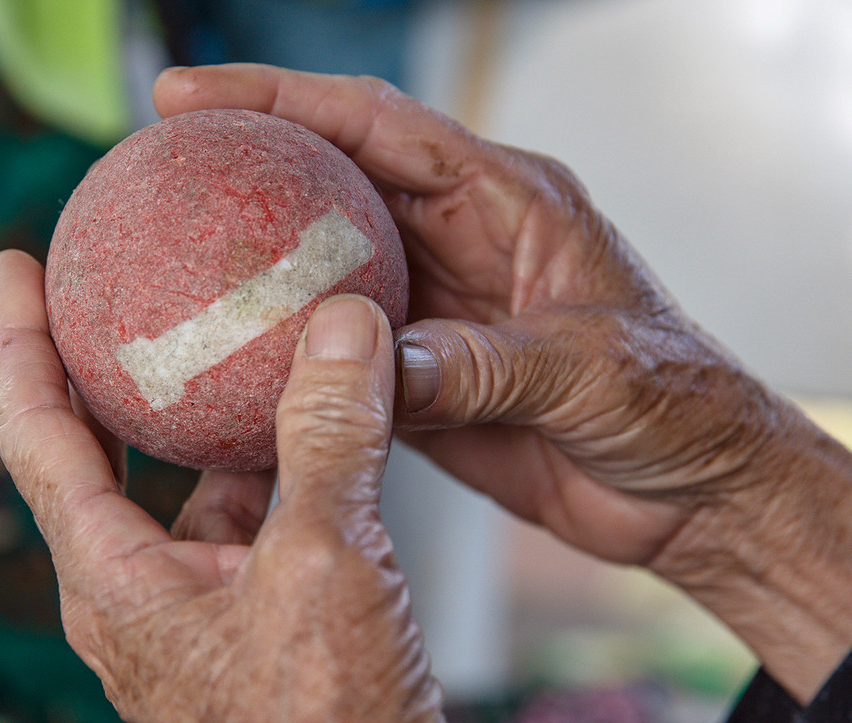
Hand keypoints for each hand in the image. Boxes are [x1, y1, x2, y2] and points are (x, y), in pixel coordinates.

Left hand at [0, 252, 497, 722]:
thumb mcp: (327, 563)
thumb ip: (329, 434)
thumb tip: (341, 320)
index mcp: (113, 583)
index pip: (35, 436)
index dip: (16, 342)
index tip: (11, 265)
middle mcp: (141, 601)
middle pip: (103, 460)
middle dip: (107, 372)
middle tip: (121, 289)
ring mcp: (202, 625)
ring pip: (194, 498)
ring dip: (215, 426)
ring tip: (242, 345)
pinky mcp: (263, 642)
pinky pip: (255, 534)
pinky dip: (281, 479)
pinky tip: (327, 439)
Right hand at [153, 65, 851, 701]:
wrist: (702, 494)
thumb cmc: (678, 407)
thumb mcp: (589, 369)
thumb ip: (482, 362)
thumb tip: (370, 366)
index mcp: (509, 201)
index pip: (378, 127)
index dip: (283, 100)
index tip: (190, 98)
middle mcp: (464, 242)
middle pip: (334, 185)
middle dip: (246, 166)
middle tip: (149, 167)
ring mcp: (439, 313)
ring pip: (326, 272)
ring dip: (255, 268)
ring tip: (164, 265)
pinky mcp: (427, 382)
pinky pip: (339, 359)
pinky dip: (285, 359)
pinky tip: (223, 368)